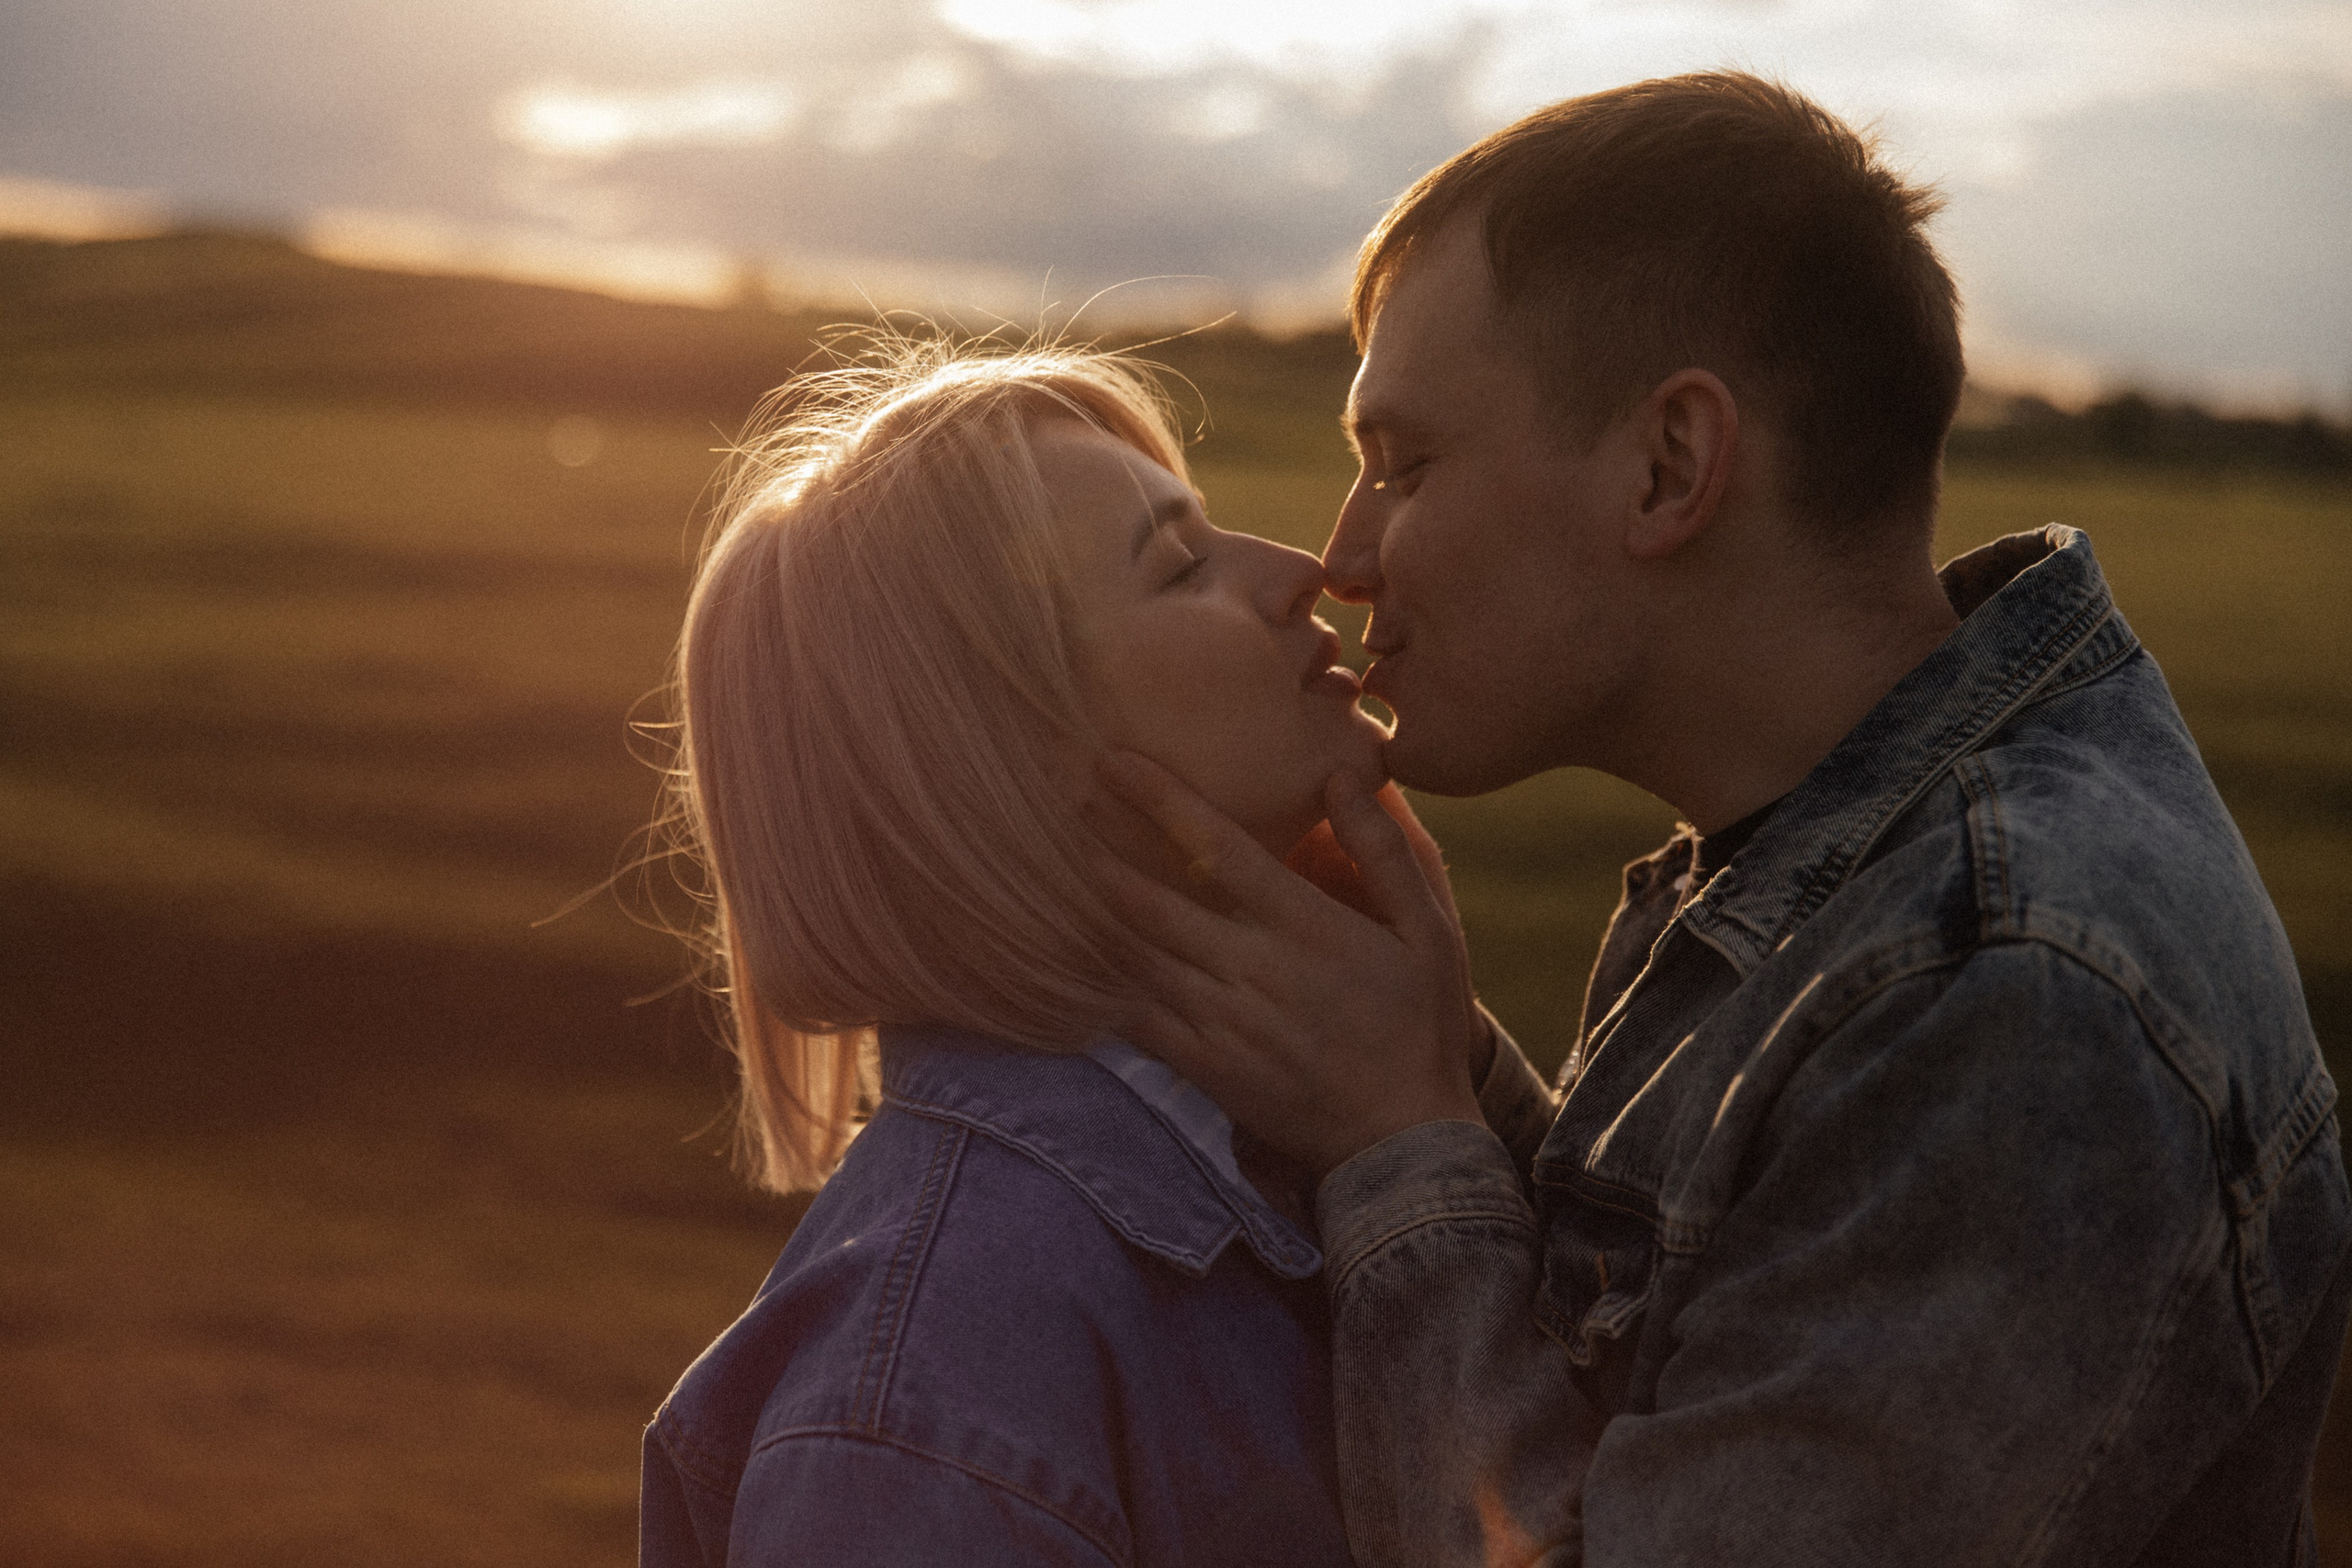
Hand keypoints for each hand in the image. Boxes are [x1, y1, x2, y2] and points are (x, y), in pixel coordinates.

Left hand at [1094, 752, 1486, 1175]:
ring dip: (1095, 908)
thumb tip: (1342, 774)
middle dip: (1102, 849)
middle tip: (1063, 803)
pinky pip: (1137, 1017)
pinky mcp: (1204, 1067)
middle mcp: (1254, 972)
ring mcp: (1223, 1024)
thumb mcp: (1429, 932)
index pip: (1218, 849)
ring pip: (1137, 955)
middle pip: (1154, 902)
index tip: (1113, 761)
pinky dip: (1106, 980)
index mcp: (1306, 928)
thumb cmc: (1421, 1024)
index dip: (1160, 802)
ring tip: (1059, 863)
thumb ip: (1385, 850)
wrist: (1403, 1144)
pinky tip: (1078, 950)